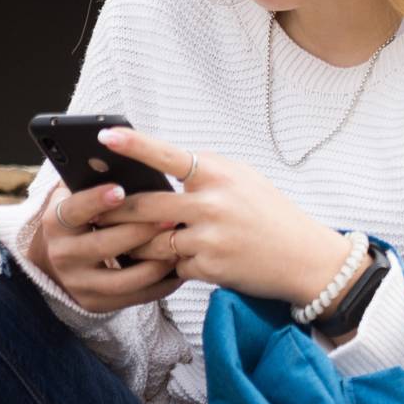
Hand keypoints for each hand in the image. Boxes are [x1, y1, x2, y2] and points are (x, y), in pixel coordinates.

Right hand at [25, 182, 179, 313]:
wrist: (59, 263)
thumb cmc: (81, 221)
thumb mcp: (76, 200)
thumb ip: (90, 181)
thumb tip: (117, 157)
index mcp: (56, 223)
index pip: (73, 210)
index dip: (95, 200)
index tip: (120, 190)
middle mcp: (63, 254)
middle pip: (105, 245)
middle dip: (140, 231)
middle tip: (171, 217)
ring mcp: (79, 283)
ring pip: (124, 277)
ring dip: (156, 261)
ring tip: (181, 246)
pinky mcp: (97, 303)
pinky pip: (136, 297)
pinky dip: (162, 283)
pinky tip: (181, 268)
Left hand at [98, 129, 350, 303]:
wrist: (309, 258)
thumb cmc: (272, 215)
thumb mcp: (244, 181)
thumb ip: (202, 174)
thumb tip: (154, 172)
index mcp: (220, 175)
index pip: (168, 155)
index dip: (133, 145)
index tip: (104, 136)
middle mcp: (212, 204)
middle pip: (142, 205)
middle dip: (114, 211)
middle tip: (95, 213)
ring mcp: (210, 237)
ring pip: (149, 242)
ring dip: (138, 245)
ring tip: (134, 243)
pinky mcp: (209, 267)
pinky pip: (173, 265)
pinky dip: (175, 265)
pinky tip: (189, 261)